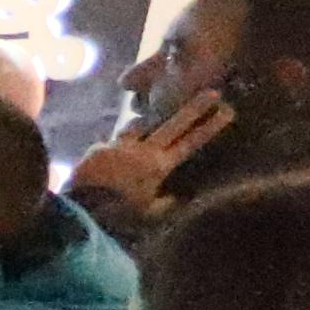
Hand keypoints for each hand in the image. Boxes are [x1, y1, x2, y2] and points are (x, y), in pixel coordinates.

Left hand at [70, 91, 232, 220]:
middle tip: (211, 92)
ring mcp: (120, 146)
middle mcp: (143, 151)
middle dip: (194, 107)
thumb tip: (179, 198)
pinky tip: (107, 162)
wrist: (81, 212)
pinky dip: (114, 149)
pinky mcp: (98, 148)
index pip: (191, 142)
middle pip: (173, 123)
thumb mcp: (148, 214)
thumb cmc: (119, 217)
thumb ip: (166, 204)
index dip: (210, 126)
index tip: (227, 110)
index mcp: (159, 166)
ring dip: (144, 125)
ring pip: (138, 125)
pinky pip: (111, 144)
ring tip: (146, 126)